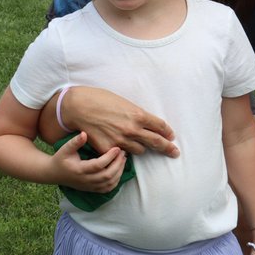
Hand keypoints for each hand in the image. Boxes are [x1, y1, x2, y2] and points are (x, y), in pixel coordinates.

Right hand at [50, 131, 126, 191]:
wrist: (54, 174)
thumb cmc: (61, 159)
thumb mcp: (65, 149)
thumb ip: (75, 142)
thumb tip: (84, 134)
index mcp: (79, 170)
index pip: (98, 165)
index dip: (110, 157)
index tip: (117, 148)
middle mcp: (85, 180)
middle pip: (107, 176)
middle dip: (118, 164)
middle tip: (123, 152)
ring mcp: (90, 187)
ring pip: (109, 183)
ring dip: (119, 171)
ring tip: (123, 159)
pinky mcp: (92, 189)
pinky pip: (108, 188)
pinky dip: (116, 180)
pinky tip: (119, 169)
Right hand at [63, 86, 179, 157]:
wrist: (79, 107)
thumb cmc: (101, 100)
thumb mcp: (125, 103)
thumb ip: (137, 115)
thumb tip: (146, 123)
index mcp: (138, 115)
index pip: (160, 126)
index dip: (168, 132)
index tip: (171, 137)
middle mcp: (133, 129)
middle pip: (157, 142)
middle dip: (168, 148)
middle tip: (175, 152)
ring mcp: (121, 140)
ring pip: (140, 150)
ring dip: (140, 147)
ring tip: (136, 144)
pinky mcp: (109, 149)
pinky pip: (122, 154)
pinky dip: (122, 152)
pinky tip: (119, 147)